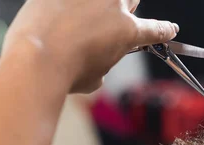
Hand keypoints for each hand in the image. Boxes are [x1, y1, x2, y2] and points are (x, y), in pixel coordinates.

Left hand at [3, 0, 178, 92]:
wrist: (35, 59)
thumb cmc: (64, 73)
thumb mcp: (94, 77)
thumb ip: (102, 62)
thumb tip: (94, 59)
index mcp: (127, 31)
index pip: (155, 29)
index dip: (164, 30)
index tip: (169, 29)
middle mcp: (113, 5)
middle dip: (123, 9)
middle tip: (108, 21)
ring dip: (93, 7)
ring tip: (77, 22)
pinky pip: (67, 0)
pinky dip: (63, 8)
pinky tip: (54, 19)